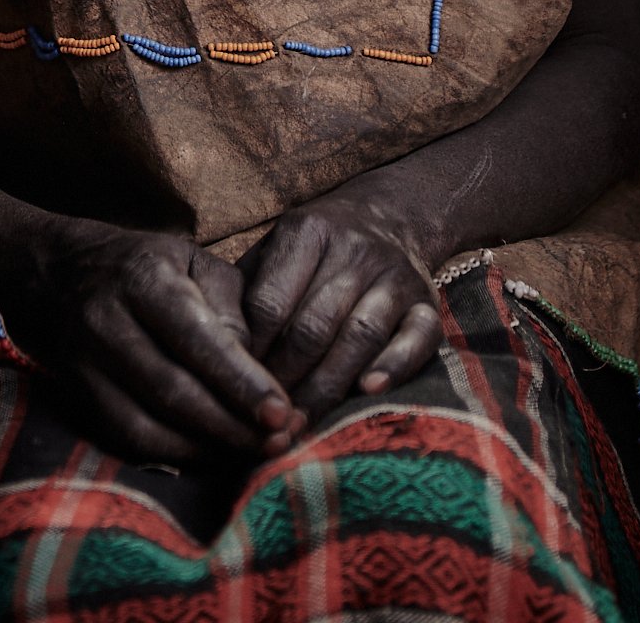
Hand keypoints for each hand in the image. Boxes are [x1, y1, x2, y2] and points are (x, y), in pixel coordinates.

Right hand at [0, 217, 306, 467]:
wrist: (60, 273)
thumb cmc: (147, 267)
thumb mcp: (192, 261)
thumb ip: (231, 305)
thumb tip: (257, 368)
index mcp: (144, 279)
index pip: (197, 338)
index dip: (240, 381)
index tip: (282, 411)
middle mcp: (107, 322)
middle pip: (174, 390)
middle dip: (233, 425)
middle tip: (282, 440)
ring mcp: (85, 364)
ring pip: (150, 424)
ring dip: (209, 448)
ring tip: (256, 451)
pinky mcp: (78, 397)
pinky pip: (129, 439)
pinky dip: (176, 454)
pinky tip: (213, 453)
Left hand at [238, 190, 442, 425]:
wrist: (389, 215)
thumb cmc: (313, 250)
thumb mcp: (274, 250)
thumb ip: (245, 290)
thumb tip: (211, 347)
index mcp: (307, 232)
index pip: (271, 302)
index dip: (252, 352)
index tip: (237, 387)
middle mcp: (354, 249)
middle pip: (313, 326)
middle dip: (285, 379)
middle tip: (265, 420)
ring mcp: (395, 275)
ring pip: (359, 336)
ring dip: (328, 387)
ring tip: (302, 425)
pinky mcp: (428, 301)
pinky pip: (417, 337)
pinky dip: (394, 365)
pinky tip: (368, 393)